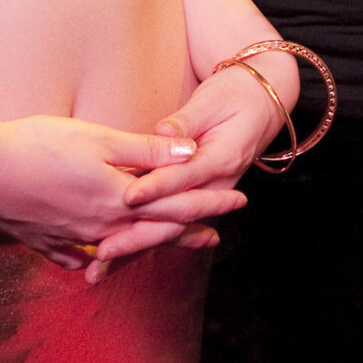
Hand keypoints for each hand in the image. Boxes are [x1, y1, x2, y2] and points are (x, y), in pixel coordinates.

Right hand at [0, 113, 242, 273]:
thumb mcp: (97, 138)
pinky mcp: (45, 242)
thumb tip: (189, 154)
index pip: (177, 204)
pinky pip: (78, 255)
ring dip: (147, 245)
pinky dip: (96, 255)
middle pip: (154, 232)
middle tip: (215, 234)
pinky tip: (97, 256)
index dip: (209, 201)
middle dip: (186, 231)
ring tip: (165, 247)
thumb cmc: (36, 145)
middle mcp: (100, 227)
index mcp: (118, 199)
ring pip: (119, 246)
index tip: (239, 199)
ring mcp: (71, 239)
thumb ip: (143, 151)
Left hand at [113, 65, 286, 236]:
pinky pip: (169, 222)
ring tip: (101, 266)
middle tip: (104, 251)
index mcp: (223, 159)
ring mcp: (207, 195)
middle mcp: (216, 185)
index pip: (185, 177)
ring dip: (136, 246)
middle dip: (138, 236)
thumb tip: (161, 130)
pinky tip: (114, 253)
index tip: (128, 196)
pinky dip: (142, 238)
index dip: (156, 187)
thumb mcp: (212, 100)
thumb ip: (186, 119)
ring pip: (170, 227)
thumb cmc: (235, 96)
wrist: (261, 105)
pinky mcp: (195, 196)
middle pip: (175, 217)